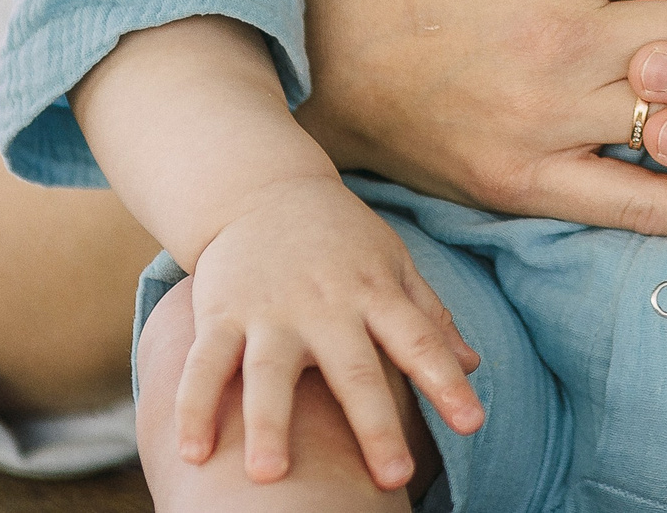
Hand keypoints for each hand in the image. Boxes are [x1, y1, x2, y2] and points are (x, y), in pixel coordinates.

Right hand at [176, 176, 481, 487]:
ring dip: (269, 424)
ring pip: (270, 372)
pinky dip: (194, 407)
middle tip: (395, 478)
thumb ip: (429, 316)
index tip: (472, 424)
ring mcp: (270, 310)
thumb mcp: (392, 264)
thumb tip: (472, 365)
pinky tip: (193, 453)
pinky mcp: (221, 312)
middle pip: (354, 370)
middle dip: (375, 424)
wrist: (263, 188)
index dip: (446, 382)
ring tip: (269, 476)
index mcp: (374, 293)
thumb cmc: (341, 238)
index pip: (419, 341)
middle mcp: (326, 305)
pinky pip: (205, 364)